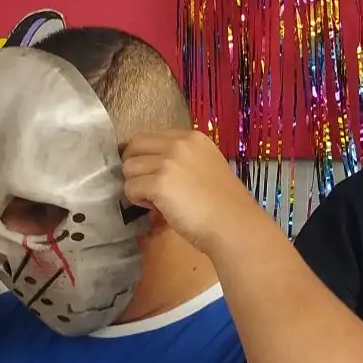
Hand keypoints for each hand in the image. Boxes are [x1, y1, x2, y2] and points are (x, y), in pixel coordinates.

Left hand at [118, 130, 267, 254]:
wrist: (233, 224)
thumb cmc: (224, 204)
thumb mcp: (207, 167)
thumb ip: (182, 160)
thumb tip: (154, 167)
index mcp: (192, 138)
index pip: (148, 138)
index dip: (146, 158)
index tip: (156, 175)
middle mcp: (179, 144)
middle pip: (133, 147)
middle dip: (136, 168)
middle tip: (151, 187)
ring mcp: (168, 162)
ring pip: (128, 168)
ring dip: (137, 185)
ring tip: (157, 199)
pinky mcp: (159, 183)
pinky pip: (130, 188)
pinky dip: (138, 200)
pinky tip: (157, 208)